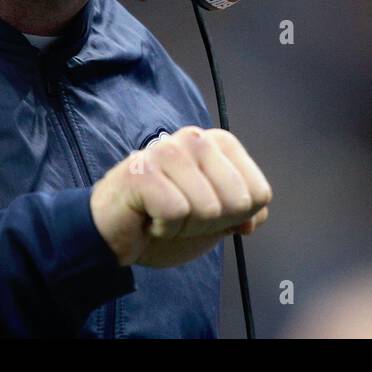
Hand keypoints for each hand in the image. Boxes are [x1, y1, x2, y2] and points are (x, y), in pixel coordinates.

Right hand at [89, 126, 271, 268]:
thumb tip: (256, 217)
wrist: (112, 233)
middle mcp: (195, 138)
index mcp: (218, 143)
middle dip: (211, 224)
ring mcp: (167, 151)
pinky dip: (163, 228)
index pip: (259, 194)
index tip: (206, 213)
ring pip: (208, 209)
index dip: (236, 218)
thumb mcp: (214, 220)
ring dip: (184, 227)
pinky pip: (176, 212)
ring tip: (161, 215)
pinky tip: (147, 217)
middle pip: (238, 202)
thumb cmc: (162, 219)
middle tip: (181, 215)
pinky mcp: (141, 170)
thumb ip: (242, 214)